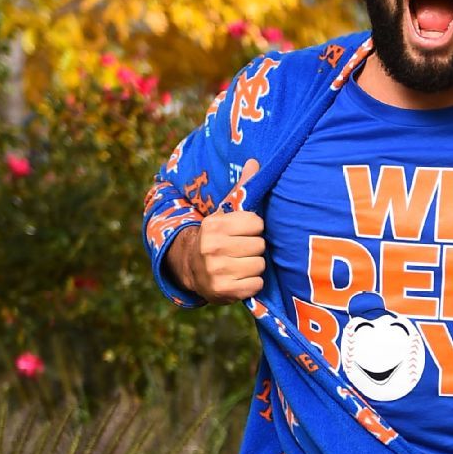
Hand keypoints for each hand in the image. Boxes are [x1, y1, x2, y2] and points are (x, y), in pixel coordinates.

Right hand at [169, 159, 266, 303]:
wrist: (192, 268)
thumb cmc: (218, 237)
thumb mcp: (226, 212)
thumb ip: (242, 188)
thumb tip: (255, 162)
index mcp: (214, 225)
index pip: (256, 223)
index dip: (254, 228)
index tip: (243, 231)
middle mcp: (212, 248)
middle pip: (260, 245)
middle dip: (254, 248)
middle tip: (241, 250)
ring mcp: (216, 271)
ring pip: (259, 265)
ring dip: (254, 266)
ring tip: (240, 264)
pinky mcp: (222, 292)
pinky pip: (255, 285)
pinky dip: (251, 284)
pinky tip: (239, 279)